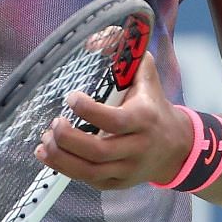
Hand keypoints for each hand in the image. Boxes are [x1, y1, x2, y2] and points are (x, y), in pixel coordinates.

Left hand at [35, 51, 192, 189]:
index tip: (71, 97)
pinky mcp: (119, 183)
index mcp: (145, 118)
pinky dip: (65, 170)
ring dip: (61, 157)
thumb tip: (93, 37)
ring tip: (44, 141)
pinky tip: (48, 154)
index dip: (88, 111)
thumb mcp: (146, 74)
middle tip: (54, 123)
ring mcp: (128, 169)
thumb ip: (124, 52)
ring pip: (91, 171)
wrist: (176, 147)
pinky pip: (89, 181)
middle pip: (99, 151)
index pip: (115, 120)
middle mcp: (138, 147)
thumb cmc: (153, 104)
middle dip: (69, 139)